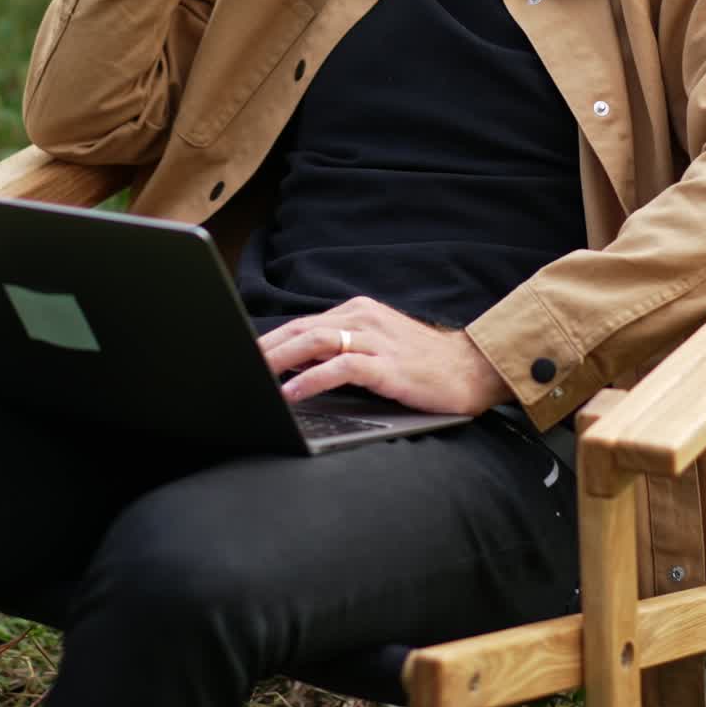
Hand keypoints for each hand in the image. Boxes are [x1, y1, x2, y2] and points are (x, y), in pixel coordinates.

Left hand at [258, 296, 511, 416]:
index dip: (268, 341)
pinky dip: (311, 379)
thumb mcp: (378, 347)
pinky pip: (340, 368)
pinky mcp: (388, 365)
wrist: (472, 369)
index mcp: (359, 312)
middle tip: (234, 367)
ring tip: (253, 377)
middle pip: (301, 330)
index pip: (303, 324)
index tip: (240, 357)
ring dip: (279, 360)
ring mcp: (376, 341)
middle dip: (264, 350)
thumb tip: (294, 368)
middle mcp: (364, 319)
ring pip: (315, 342)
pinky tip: (291, 394)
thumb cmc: (423, 364)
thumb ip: (341, 350)